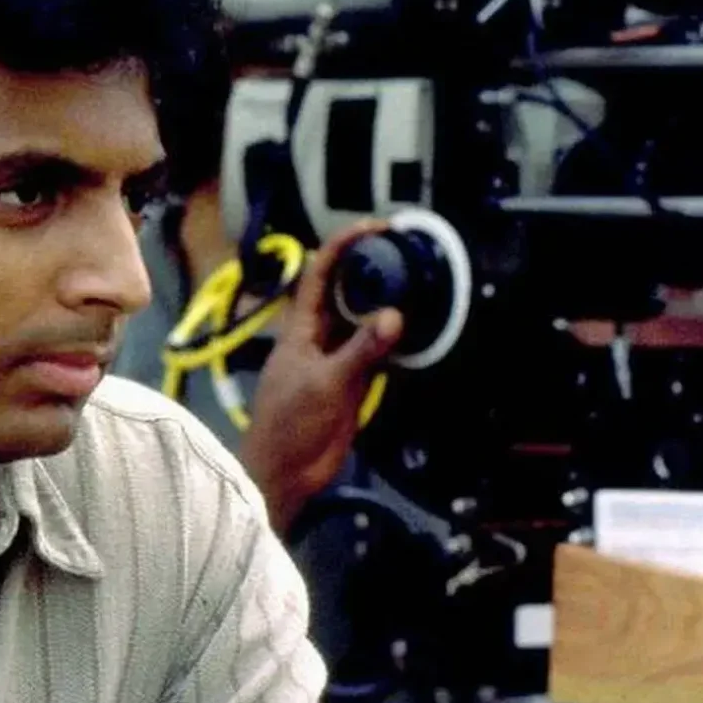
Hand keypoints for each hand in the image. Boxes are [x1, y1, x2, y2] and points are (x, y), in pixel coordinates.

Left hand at [237, 223, 405, 529]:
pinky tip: (417, 330)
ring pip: (363, 320)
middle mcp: (319, 335)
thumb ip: (361, 350)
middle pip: (346, 291)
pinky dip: (394, 340)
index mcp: (301, 327)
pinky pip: (375, 352)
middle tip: (407, 253)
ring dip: (385, 304)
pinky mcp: (352, 382)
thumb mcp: (327, 383)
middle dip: (371, 268)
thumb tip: (396, 316)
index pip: (320, 272)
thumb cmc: (291, 423)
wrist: (284, 473)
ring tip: (418, 283)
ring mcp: (336, 358)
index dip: (343, 245)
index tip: (374, 229)